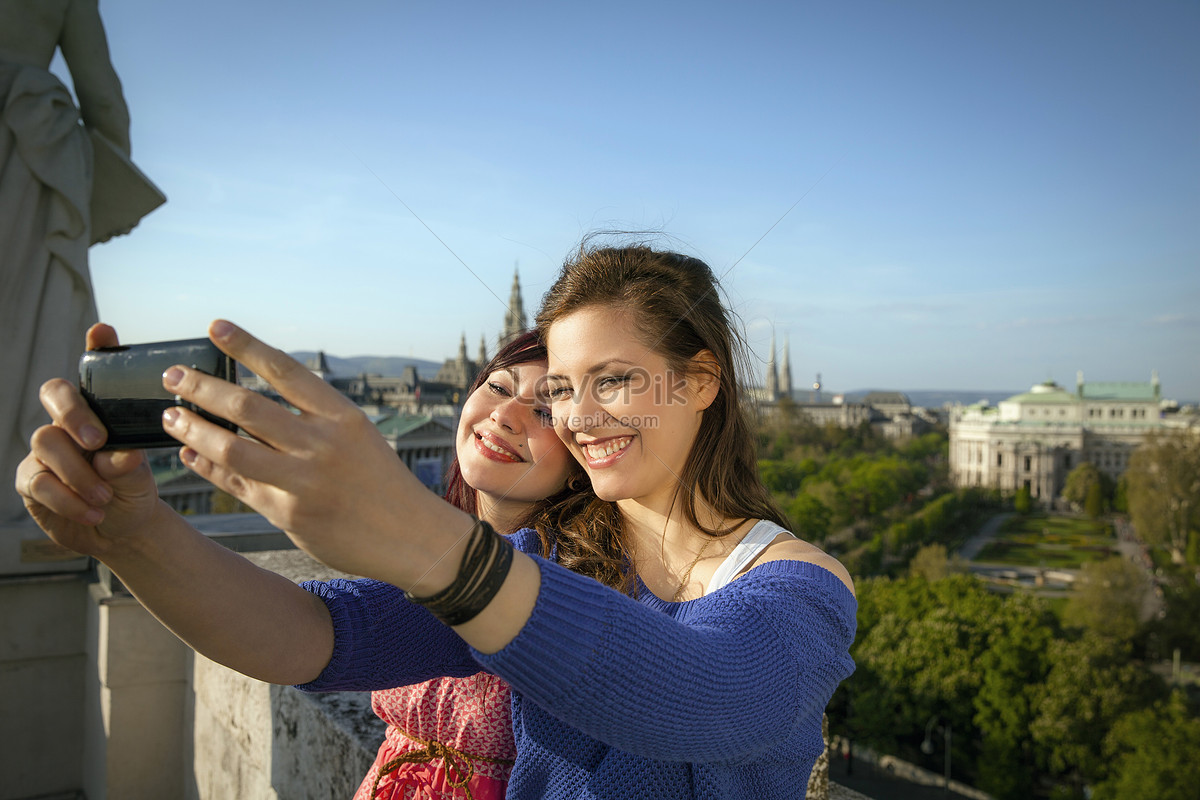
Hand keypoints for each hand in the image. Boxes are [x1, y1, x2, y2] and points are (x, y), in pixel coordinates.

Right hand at [15, 324, 163, 559]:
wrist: (120, 529)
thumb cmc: (130, 489)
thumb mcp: (139, 475)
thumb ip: (129, 462)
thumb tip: (122, 454)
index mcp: (99, 413)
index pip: (93, 374)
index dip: (95, 349)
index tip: (102, 331)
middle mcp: (67, 423)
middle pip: (53, 393)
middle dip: (73, 412)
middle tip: (97, 440)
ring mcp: (45, 450)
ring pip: (46, 441)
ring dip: (78, 472)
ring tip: (104, 497)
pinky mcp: (30, 480)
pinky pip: (39, 481)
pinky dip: (69, 499)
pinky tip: (92, 512)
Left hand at [159, 320, 468, 585]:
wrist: (412, 537)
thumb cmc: (381, 483)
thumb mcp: (358, 439)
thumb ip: (313, 421)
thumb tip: (254, 403)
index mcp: (342, 417)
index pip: (285, 371)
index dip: (247, 346)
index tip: (216, 326)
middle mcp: (322, 444)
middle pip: (248, 406)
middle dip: (202, 387)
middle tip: (173, 376)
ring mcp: (304, 481)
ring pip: (232, 447)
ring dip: (194, 429)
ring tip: (172, 417)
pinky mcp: (289, 514)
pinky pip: (238, 484)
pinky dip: (208, 467)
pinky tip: (190, 456)